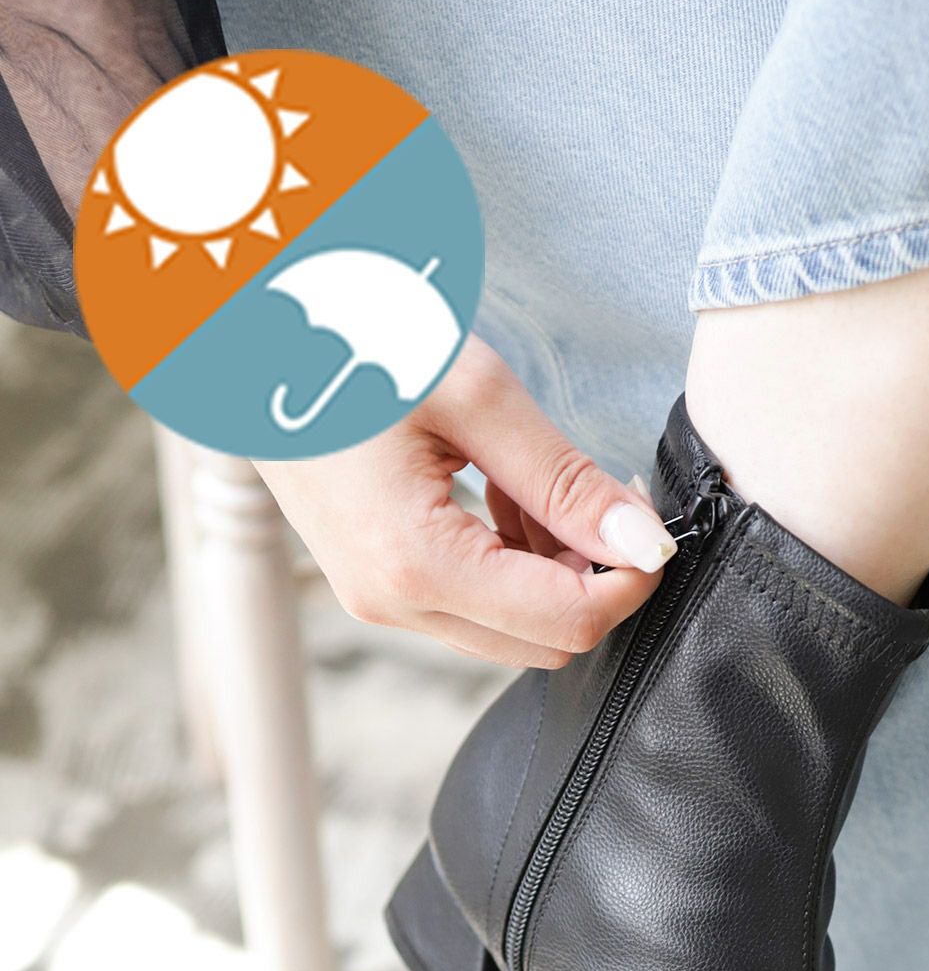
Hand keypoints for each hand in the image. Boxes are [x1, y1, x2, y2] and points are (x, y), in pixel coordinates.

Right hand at [256, 335, 676, 667]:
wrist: (241, 330)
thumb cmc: (345, 337)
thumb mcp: (472, 394)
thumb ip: (564, 478)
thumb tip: (644, 542)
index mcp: (418, 565)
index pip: (571, 621)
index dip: (630, 579)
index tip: (645, 518)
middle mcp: (395, 605)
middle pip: (549, 641)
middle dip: (591, 576)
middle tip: (591, 492)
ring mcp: (381, 603)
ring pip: (515, 631)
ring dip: (551, 569)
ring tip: (531, 480)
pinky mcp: (376, 587)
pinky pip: (475, 607)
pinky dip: (511, 564)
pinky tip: (499, 493)